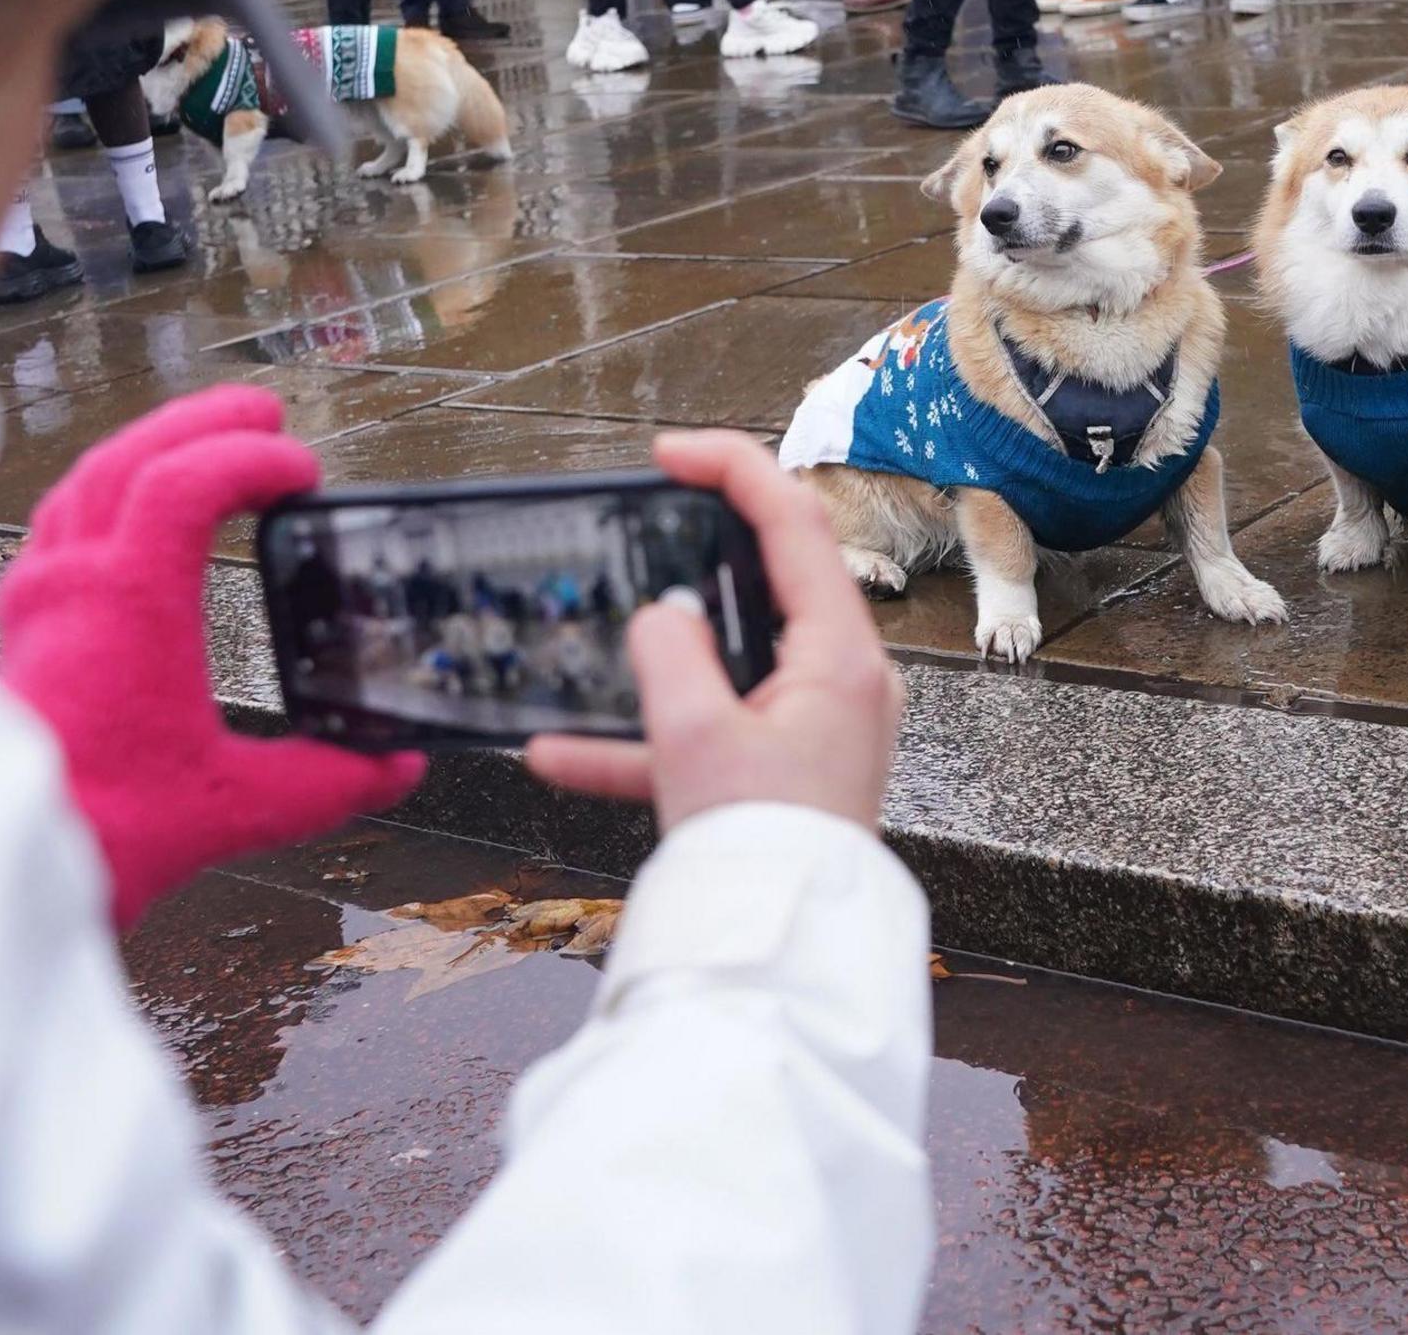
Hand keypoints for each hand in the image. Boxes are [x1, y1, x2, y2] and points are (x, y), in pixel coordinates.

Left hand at [0, 387, 423, 930]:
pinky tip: (130, 504)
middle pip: (132, 457)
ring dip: (152, 443)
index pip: (184, 485)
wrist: (6, 861)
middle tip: (265, 413)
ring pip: (89, 478)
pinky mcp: (26, 622)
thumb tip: (398, 766)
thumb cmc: (103, 831)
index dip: (250, 460)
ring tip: (206, 436)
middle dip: (204, 423)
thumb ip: (329, 782)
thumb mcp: (238, 807)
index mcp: (129, 606)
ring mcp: (42, 597)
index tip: (303, 472)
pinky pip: (62, 517)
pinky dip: (108, 486)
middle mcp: (76, 585)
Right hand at [528, 430, 902, 834]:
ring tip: (602, 640)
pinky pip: (716, 734)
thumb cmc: (759, 850)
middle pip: (775, 578)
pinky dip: (650, 739)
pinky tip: (564, 755)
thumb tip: (664, 612)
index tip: (670, 452)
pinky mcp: (791, 771)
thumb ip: (670, 654)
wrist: (781, 955)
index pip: (795, 522)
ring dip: (661, 660)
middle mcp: (843, 681)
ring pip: (734, 660)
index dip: (733, 468)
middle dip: (704, 549)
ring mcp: (820, 726)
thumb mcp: (694, 738)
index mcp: (838, 655)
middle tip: (649, 515)